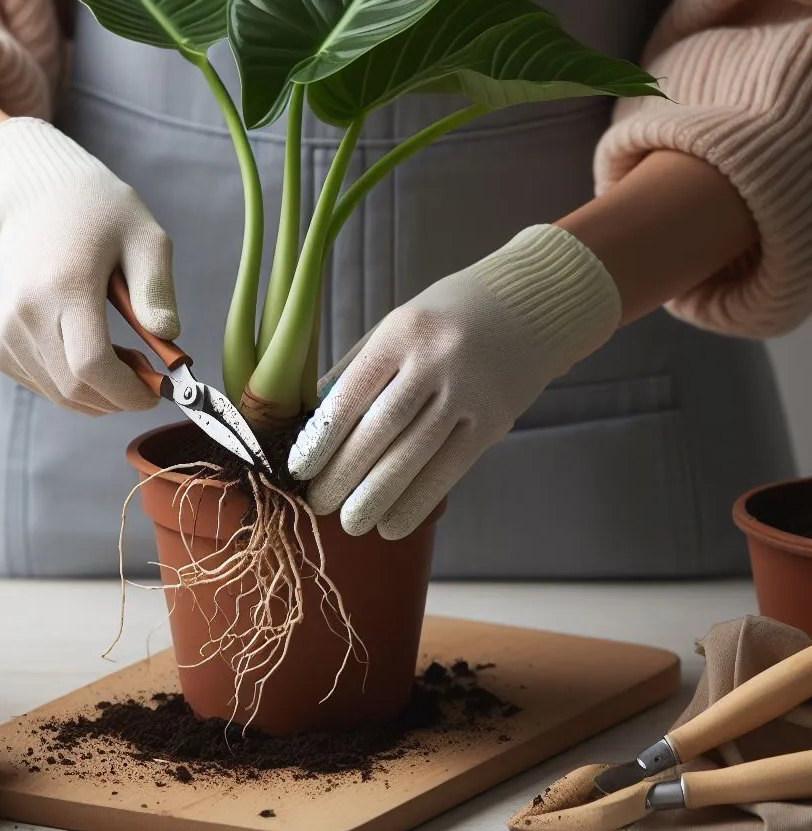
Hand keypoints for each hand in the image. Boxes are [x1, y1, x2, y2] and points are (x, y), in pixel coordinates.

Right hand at [0, 117, 178, 413]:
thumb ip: (157, 290)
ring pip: (60, 394)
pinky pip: (43, 386)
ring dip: (100, 394)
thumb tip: (169, 337)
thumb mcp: (144, 237)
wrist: (33, 198)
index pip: (91, 365)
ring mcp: (7, 331)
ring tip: (124, 358)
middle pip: (75, 388)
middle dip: (120, 397)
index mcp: (65, 286)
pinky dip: (74, 386)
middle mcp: (26, 313)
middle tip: (150, 377)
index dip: (129, 390)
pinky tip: (93, 357)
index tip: (158, 390)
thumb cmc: (97, 214)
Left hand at [287, 225, 620, 538]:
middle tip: (316, 505)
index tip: (298, 470)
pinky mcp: (495, 421)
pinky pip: (450, 469)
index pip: (352, 393)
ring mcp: (469, 392)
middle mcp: (435, 360)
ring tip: (350, 524)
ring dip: (376, 497)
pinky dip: (418, 502)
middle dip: (343, 475)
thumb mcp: (398, 325)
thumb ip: (356, 369)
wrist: (532, 305)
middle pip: (379, 429)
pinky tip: (392, 525)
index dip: (322, 437)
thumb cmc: (448, 316)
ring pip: (414, 455)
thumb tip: (310, 420)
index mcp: (402, 331)